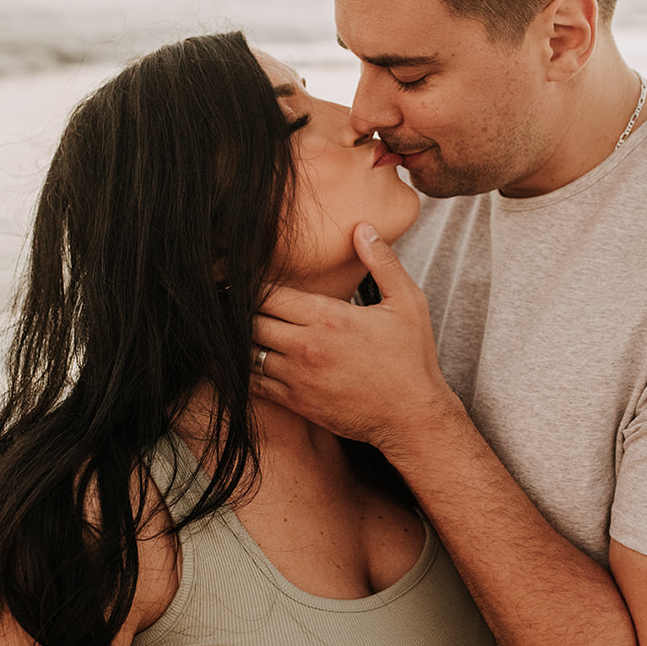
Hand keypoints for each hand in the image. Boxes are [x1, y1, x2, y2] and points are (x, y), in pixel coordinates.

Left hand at [253, 223, 451, 458]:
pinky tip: (249, 360)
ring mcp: (297, 377)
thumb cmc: (411, 360)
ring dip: (242, 340)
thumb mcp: (408, 303)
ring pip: (246, 352)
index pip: (268, 294)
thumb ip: (383, 263)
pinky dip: (244, 370)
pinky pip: (253, 384)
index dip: (251, 285)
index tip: (245, 280)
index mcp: (327, 317)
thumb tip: (362, 227)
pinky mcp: (295, 403)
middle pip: (249, 321)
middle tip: (234, 303)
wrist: (412, 418)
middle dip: (241, 311)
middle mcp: (306, 346)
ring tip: (239, 330)